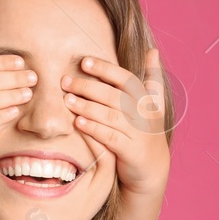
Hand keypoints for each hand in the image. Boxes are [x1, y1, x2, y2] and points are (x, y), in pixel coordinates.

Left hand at [64, 47, 172, 197]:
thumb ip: (151, 78)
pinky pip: (109, 137)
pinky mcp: (130, 151)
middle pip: (114, 96)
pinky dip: (93, 129)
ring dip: (87, 107)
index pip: (126, 79)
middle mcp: (144, 115)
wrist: (152, 168)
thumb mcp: (153, 105)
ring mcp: (139, 133)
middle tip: (66, 81)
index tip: (84, 62)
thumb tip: (153, 51)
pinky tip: (78, 123)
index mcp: (147, 100)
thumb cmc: (145, 132)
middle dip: (88, 87)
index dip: (105, 69)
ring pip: (110, 116)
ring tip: (67, 100)